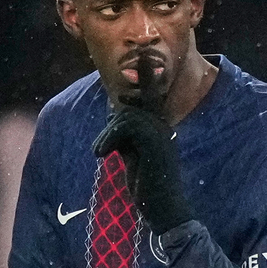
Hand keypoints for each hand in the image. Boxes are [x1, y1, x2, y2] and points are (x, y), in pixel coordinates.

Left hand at [91, 56, 192, 234]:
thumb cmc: (149, 188)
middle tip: (113, 119)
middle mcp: (164, 128)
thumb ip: (125, 135)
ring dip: (108, 134)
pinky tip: (101, 155)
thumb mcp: (133, 156)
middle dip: (123, 108)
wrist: (165, 212)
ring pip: (127, 115)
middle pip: (140, 101)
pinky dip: (109, 139)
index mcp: (160, 129)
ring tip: (100, 153)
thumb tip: (112, 113)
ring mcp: (162, 134)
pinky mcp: (155, 143)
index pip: (153, 96)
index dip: (147, 76)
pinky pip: (127, 125)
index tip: (145, 55)